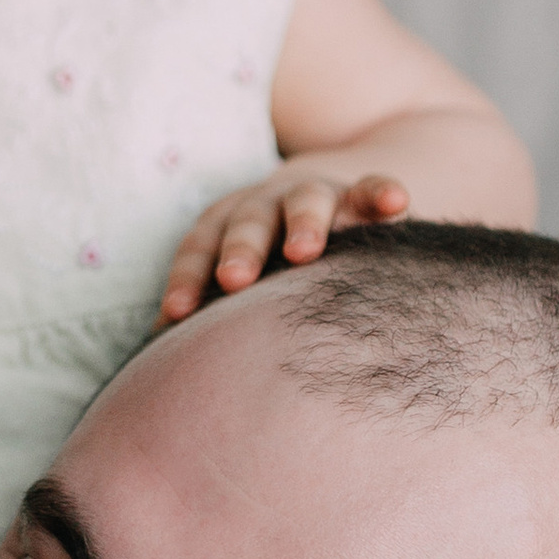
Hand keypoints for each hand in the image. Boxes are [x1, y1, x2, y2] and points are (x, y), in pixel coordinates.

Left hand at [156, 162, 409, 321]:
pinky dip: (381, 193)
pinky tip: (395, 204)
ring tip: (304, 252)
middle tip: (234, 279)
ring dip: (304, 223)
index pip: (199, 248)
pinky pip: (372, 189)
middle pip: (249, 222)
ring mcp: (316, 196)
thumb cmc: (269, 261)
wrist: (324, 200)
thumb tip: (162, 370)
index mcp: (226, 226)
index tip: (176, 315)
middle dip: (240, 249)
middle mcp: (267, 205)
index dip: (187, 278)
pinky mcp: (361, 194)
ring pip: (306, 201)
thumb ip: (209, 312)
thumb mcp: (238, 278)